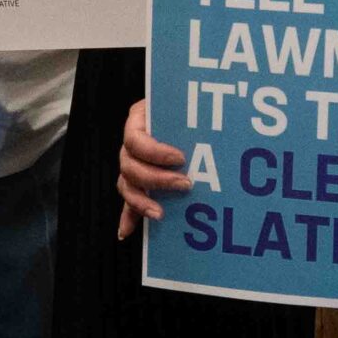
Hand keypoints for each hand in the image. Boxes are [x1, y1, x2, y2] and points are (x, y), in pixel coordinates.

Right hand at [115, 98, 190, 238]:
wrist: (186, 109)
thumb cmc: (187, 107)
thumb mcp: (186, 106)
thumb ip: (191, 115)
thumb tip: (211, 128)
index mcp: (138, 120)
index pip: (136, 140)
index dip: (155, 152)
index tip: (180, 158)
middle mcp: (131, 144)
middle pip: (130, 166)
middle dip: (156, 179)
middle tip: (184, 184)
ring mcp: (131, 164)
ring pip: (126, 185)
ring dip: (141, 202)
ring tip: (159, 213)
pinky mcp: (136, 182)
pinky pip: (127, 201)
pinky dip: (128, 217)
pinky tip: (126, 231)